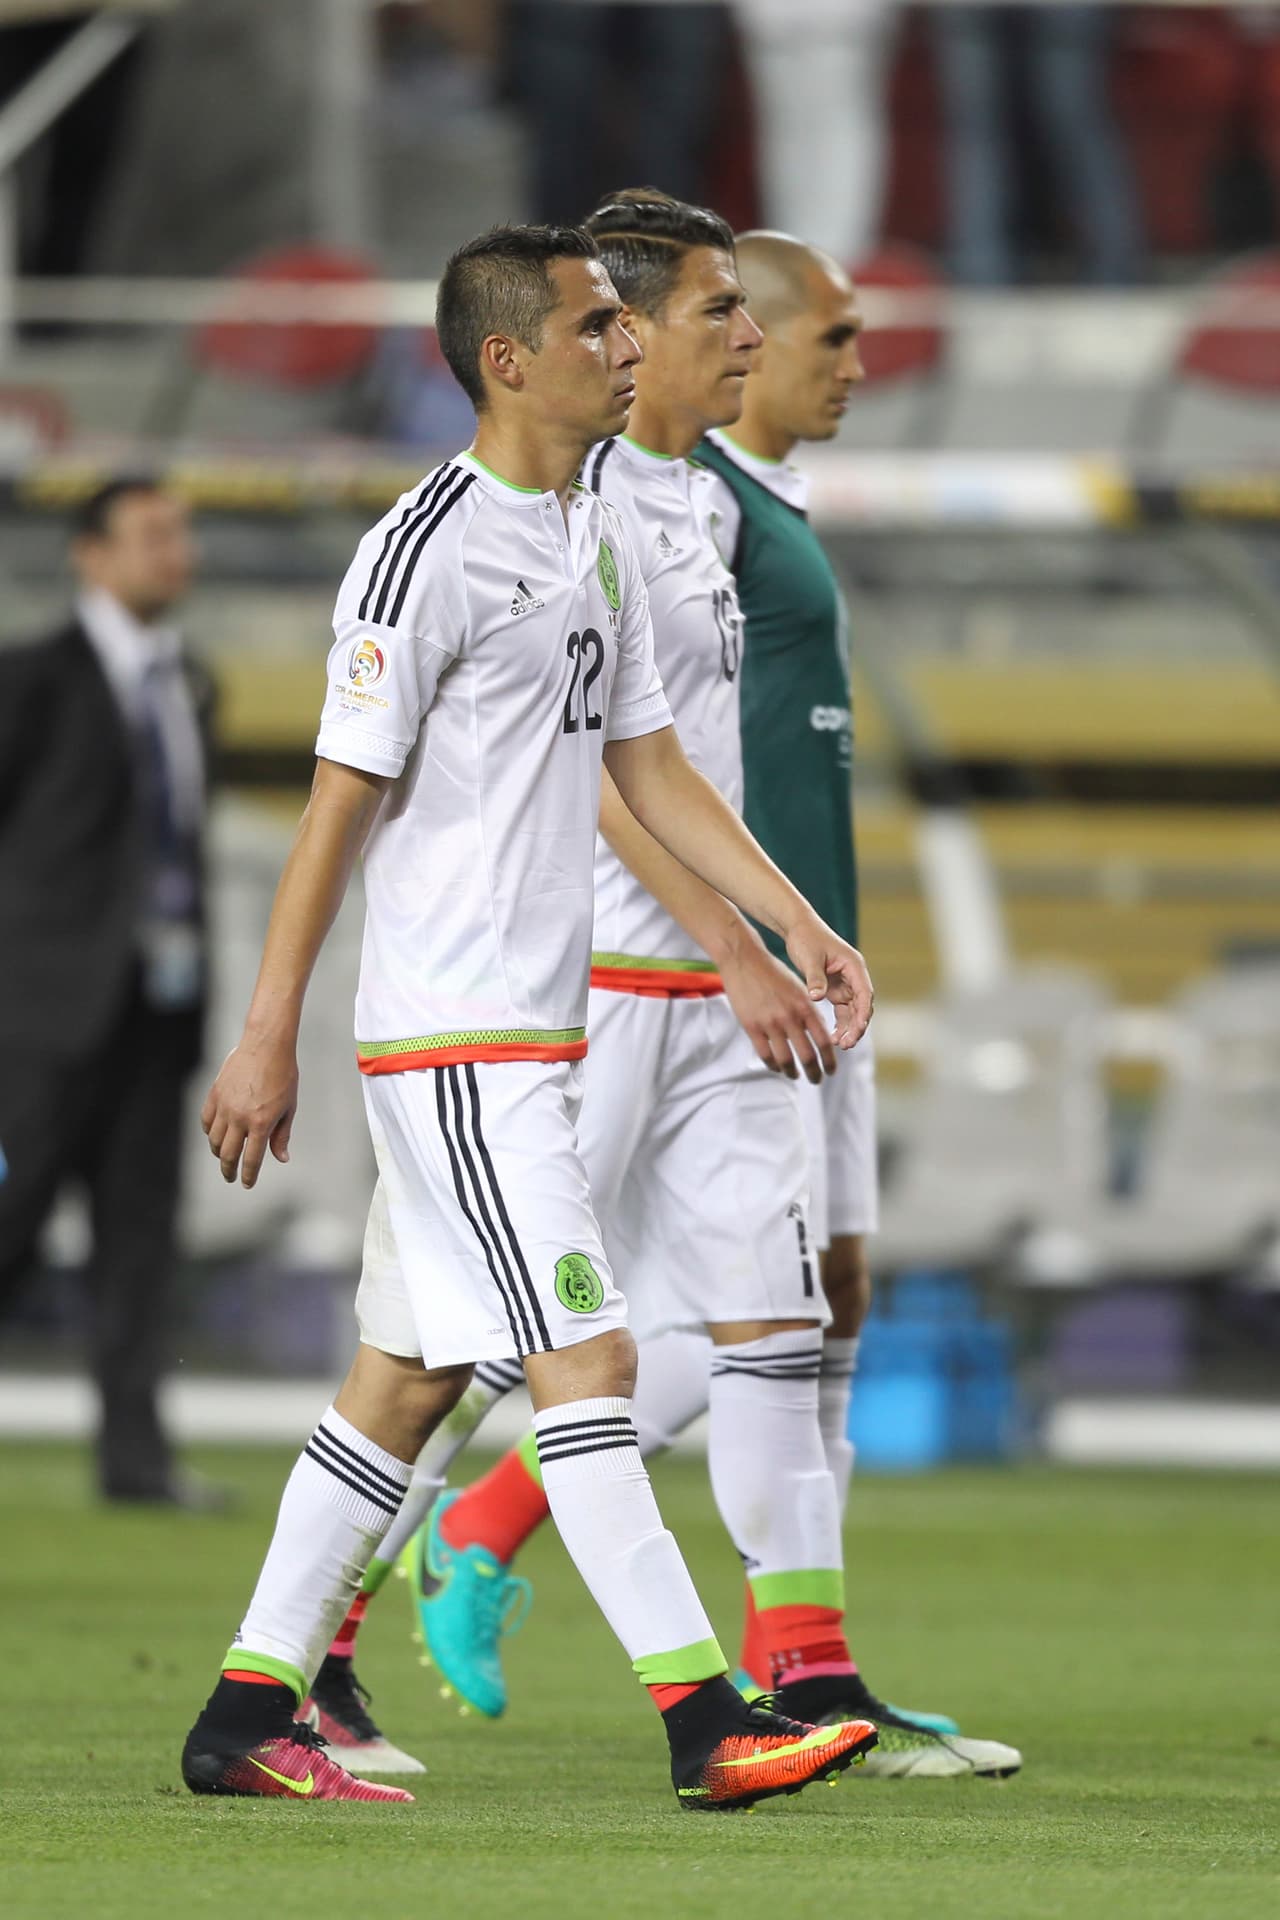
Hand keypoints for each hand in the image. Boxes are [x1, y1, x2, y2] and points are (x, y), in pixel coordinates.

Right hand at [201, 1033, 298, 1188]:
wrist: (266, 1046)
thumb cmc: (283, 1076)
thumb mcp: (288, 1107)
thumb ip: (282, 1135)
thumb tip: (281, 1158)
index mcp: (261, 1123)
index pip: (251, 1159)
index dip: (249, 1175)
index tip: (247, 1184)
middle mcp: (240, 1118)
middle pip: (228, 1154)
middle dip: (229, 1170)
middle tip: (230, 1177)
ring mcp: (225, 1106)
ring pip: (214, 1140)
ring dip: (218, 1152)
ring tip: (224, 1157)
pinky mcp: (215, 1094)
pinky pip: (206, 1120)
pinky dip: (209, 1132)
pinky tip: (215, 1136)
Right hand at [719, 933, 838, 1083]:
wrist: (744, 960)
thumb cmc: (774, 973)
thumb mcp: (798, 989)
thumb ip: (808, 1011)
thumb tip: (818, 1035)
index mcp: (806, 1007)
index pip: (824, 1042)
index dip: (830, 1060)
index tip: (831, 1070)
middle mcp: (790, 1017)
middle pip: (807, 1055)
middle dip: (815, 1072)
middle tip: (817, 1080)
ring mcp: (770, 1023)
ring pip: (786, 1059)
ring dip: (793, 1072)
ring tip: (795, 1076)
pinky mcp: (751, 1027)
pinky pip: (765, 1054)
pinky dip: (773, 1065)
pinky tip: (777, 1067)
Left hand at [783, 916, 873, 1049]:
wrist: (798, 928)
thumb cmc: (806, 938)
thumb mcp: (810, 958)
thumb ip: (815, 978)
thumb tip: (818, 997)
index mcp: (853, 965)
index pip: (864, 992)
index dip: (863, 1012)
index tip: (859, 1028)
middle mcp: (853, 976)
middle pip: (861, 1006)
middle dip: (857, 1026)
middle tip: (847, 1044)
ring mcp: (846, 984)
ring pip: (853, 1011)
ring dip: (849, 1028)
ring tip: (840, 1045)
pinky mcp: (835, 989)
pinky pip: (842, 1011)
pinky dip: (840, 1024)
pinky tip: (834, 1038)